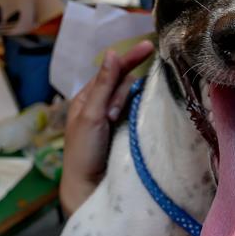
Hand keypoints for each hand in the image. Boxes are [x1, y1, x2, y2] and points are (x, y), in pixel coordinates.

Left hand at [60, 40, 153, 214]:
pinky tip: (144, 117)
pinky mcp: (128, 133)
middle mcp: (102, 106)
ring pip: (133, 97)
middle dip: (126, 88)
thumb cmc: (83, 152)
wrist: (88, 189)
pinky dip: (141, 111)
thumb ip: (104, 86)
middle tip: (119, 109)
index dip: (130, 58)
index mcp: (87, 98)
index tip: (151, 46)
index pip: (111, 71)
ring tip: (124, 117)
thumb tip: (113, 53)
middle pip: (124, 83)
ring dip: (131, 101)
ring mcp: (116, 120)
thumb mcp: (91, 115)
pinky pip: (139, 113)